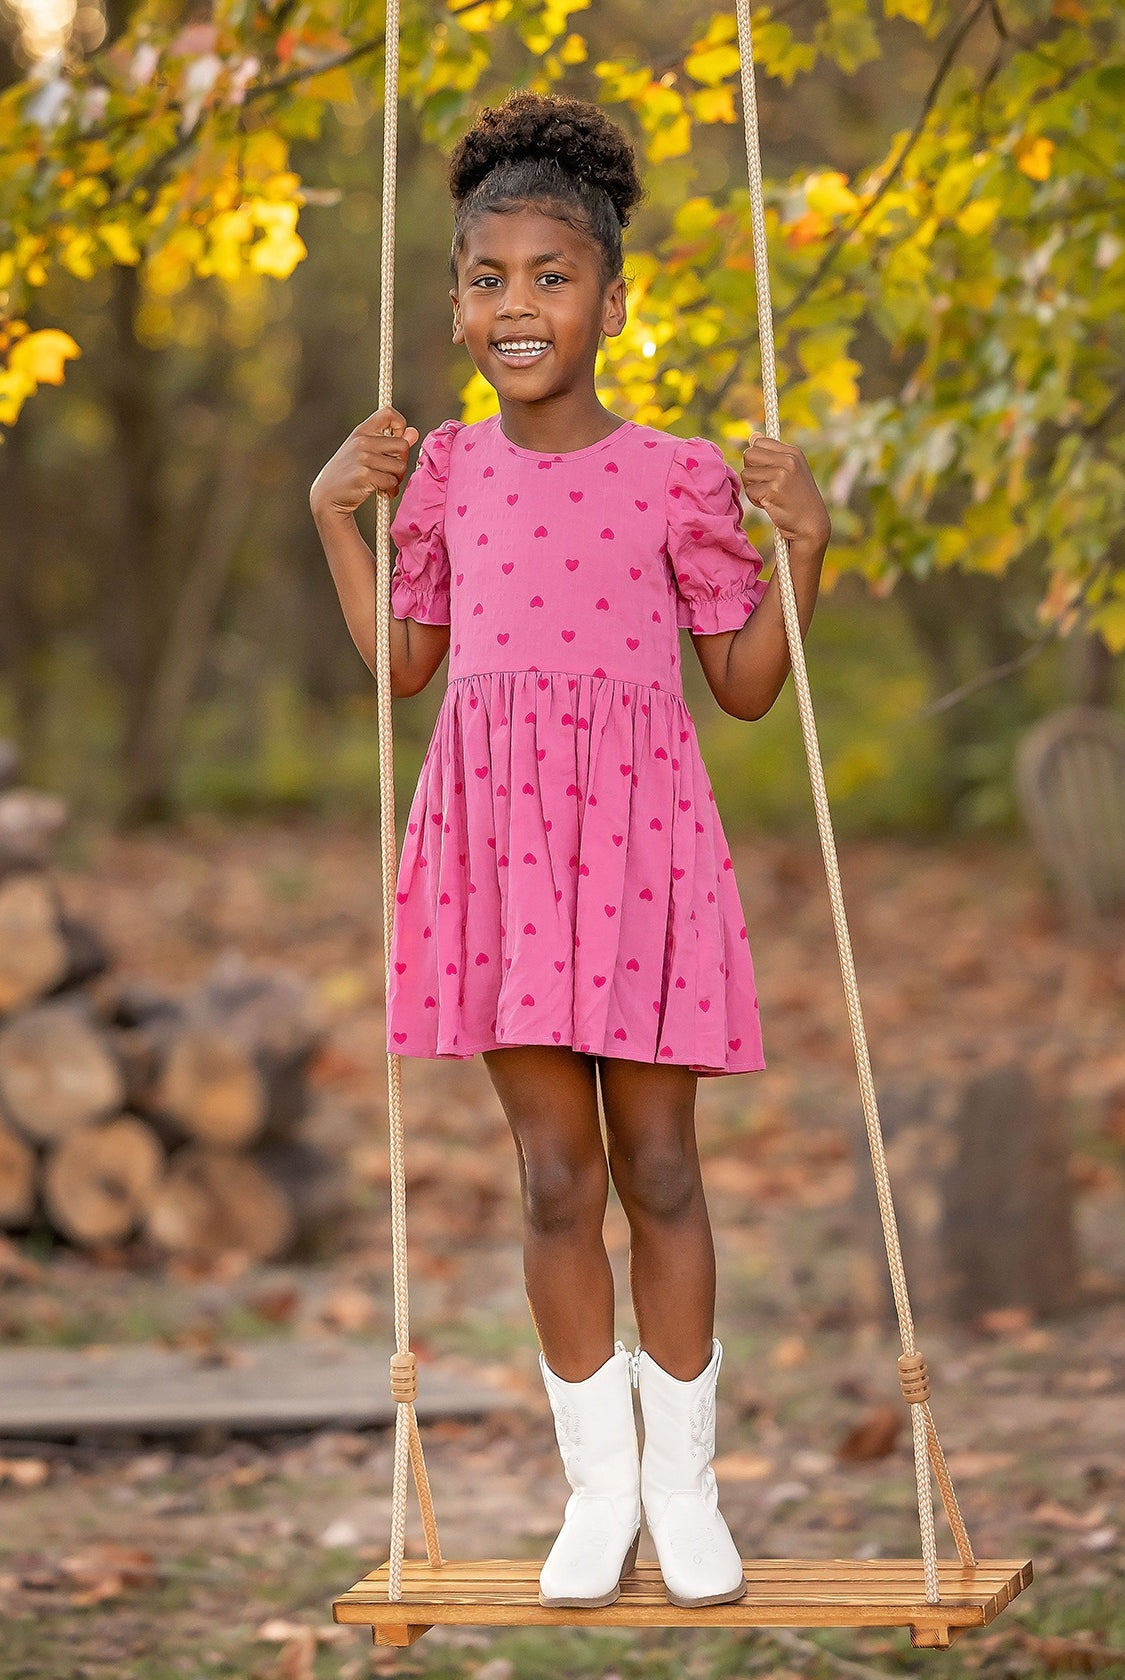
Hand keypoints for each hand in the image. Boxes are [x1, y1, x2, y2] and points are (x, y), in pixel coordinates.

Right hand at [310, 407, 419, 518]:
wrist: (327, 495)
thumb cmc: (349, 472)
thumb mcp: (365, 452)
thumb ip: (389, 441)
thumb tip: (414, 432)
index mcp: (362, 431)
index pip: (388, 413)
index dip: (400, 425)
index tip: (397, 440)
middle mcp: (362, 441)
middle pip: (402, 445)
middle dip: (402, 461)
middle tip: (393, 471)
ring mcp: (362, 458)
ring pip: (400, 466)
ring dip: (397, 478)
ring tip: (386, 483)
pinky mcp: (364, 475)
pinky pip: (391, 481)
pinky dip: (391, 490)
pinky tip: (382, 491)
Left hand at [740, 434, 830, 551]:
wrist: (811, 524)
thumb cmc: (798, 498)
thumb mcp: (791, 470)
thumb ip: (771, 454)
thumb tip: (752, 435)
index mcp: (793, 452)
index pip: (759, 442)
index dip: (757, 459)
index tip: (767, 472)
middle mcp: (788, 460)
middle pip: (748, 455)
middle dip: (751, 472)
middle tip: (766, 485)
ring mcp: (781, 475)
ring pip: (746, 474)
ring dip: (753, 488)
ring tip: (770, 496)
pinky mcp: (773, 491)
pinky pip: (750, 491)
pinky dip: (756, 501)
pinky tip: (770, 505)